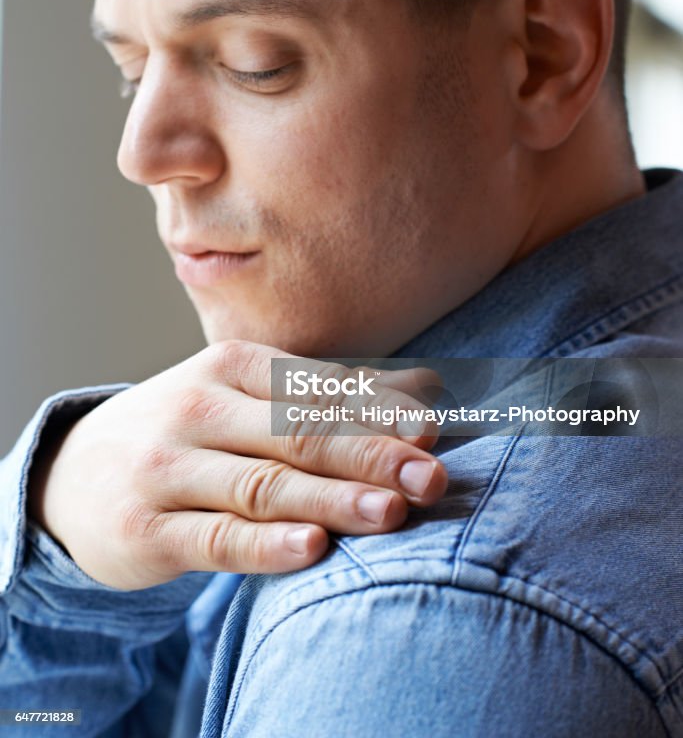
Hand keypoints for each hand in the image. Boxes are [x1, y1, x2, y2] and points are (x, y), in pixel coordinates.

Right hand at [28, 340, 447, 589]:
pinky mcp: (149, 528)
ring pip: (263, 485)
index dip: (375, 409)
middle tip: (432, 476)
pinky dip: (268, 545)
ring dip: (332, 500)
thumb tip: (421, 387)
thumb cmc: (186, 430)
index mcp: (229, 366)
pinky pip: (218, 539)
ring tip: (392, 511)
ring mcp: (169, 469)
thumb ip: (323, 393)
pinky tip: (314, 549)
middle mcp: (199, 409)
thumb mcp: (241, 394)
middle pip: (295, 434)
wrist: (75, 473)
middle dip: (369, 454)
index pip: (312, 388)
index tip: (432, 429)